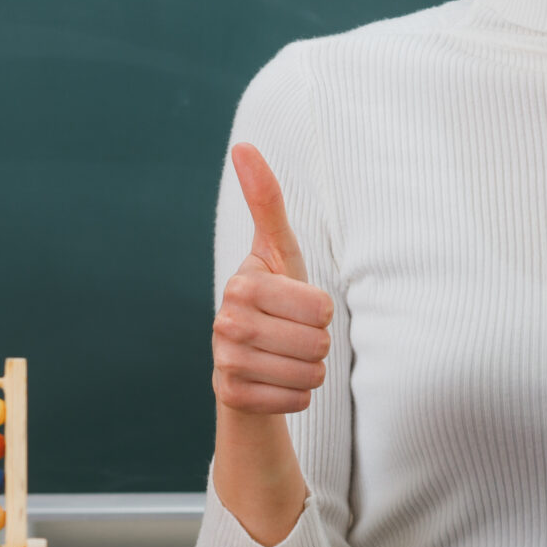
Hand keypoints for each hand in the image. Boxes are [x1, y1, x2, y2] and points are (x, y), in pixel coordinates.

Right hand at [211, 144, 335, 415]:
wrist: (246, 359)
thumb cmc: (273, 297)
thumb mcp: (277, 250)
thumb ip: (265, 200)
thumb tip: (242, 145)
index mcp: (241, 284)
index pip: (321, 308)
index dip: (321, 310)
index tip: (297, 305)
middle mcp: (226, 323)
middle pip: (318, 343)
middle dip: (317, 342)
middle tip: (293, 334)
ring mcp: (225, 362)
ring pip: (310, 374)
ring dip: (309, 369)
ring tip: (286, 356)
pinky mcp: (232, 396)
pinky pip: (297, 400)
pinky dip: (297, 394)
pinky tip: (277, 381)